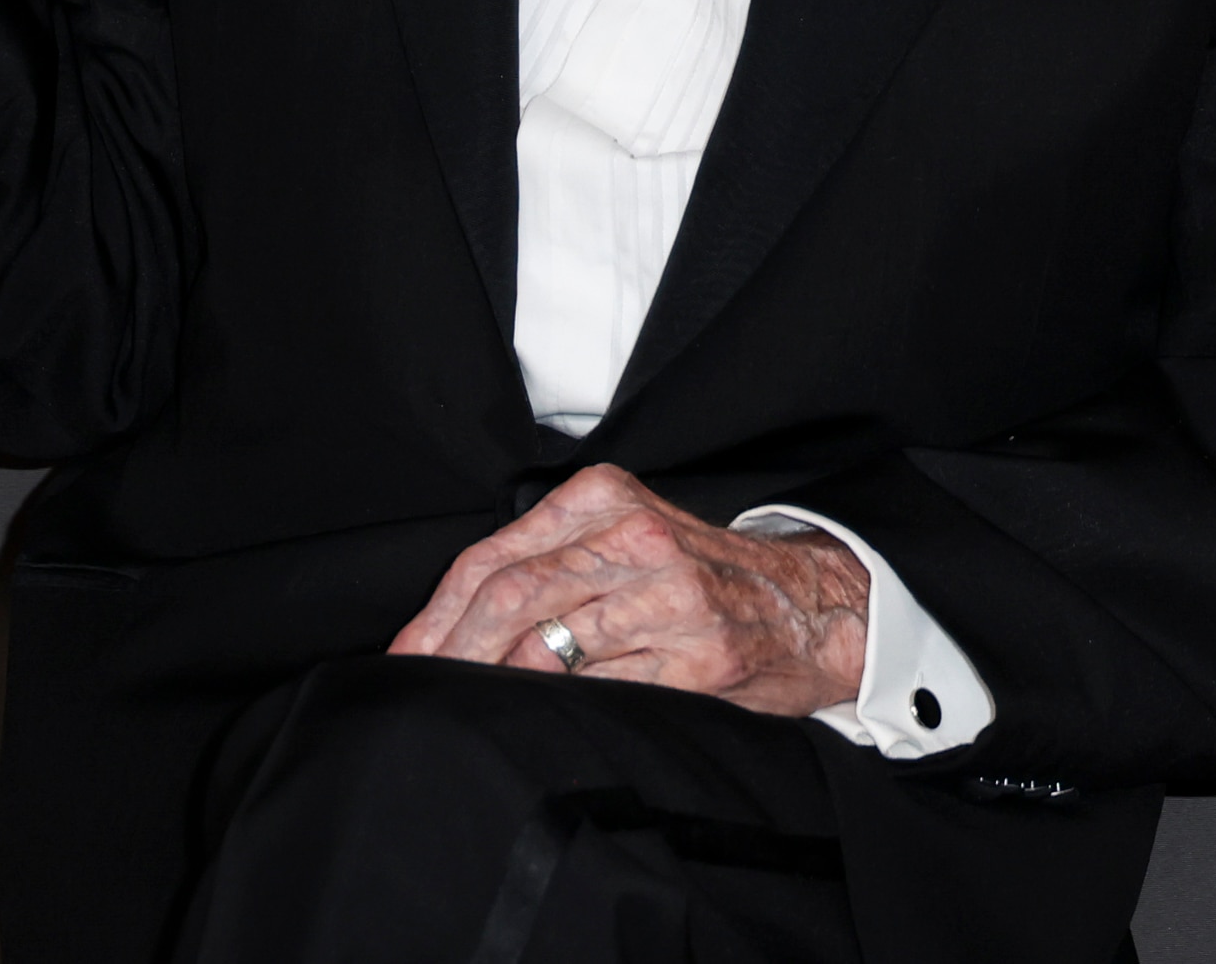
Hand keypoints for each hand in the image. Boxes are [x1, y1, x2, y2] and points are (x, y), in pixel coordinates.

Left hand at [387, 464, 868, 714]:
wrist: (810, 605)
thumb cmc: (701, 574)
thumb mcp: (624, 535)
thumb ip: (547, 562)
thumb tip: (449, 626)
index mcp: (604, 498)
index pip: (492, 557)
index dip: (436, 616)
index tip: (405, 656)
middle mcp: (636, 538)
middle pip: (510, 597)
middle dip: (452, 653)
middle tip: (422, 692)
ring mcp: (670, 599)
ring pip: (549, 648)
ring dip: (501, 686)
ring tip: (475, 708)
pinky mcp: (698, 659)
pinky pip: (604, 691)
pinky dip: (563, 708)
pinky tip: (548, 717)